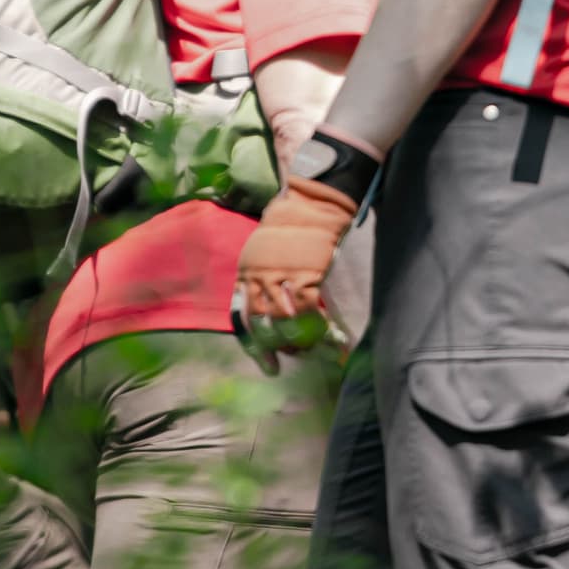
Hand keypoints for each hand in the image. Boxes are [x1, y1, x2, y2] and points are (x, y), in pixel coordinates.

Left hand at [232, 177, 361, 348]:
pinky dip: (316, 326)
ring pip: (284, 320)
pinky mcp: (307, 273)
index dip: (255, 346)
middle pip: (263, 323)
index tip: (268, 365)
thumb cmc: (287, 228)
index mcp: (246, 273)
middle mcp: (260, 276)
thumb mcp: (260, 252)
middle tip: (290, 357)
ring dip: (297, 339)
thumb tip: (270, 314)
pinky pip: (307, 310)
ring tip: (308, 347)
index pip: (243, 317)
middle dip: (276, 347)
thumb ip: (259, 280)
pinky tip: (325, 333)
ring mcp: (283, 275)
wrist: (310, 203)